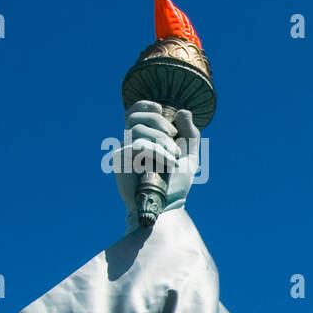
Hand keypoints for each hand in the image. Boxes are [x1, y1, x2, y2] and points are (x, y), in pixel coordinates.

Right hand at [114, 101, 201, 230]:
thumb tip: (183, 111)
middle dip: (158, 121)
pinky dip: (158, 152)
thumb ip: (190, 135)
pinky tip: (169, 164)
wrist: (167, 206)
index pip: (133, 112)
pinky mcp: (121, 162)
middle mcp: (131, 143)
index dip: (144, 106)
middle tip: (173, 135)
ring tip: (174, 157)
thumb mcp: (190, 156)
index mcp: (144, 139)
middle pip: (133, 116)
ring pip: (137, 130)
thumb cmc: (176, 184)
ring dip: (162, 141)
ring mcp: (125, 152)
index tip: (161, 109)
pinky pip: (139, 146)